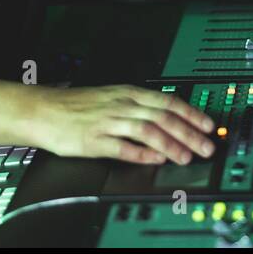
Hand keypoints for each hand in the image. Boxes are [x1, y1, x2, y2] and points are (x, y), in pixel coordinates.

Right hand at [29, 83, 216, 164]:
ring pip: (148, 131)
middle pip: (164, 118)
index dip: (192, 114)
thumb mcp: (114, 97)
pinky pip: (123, 148)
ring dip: (171, 145)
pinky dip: (142, 154)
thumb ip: (140, 107)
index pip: (169, 102)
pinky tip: (155, 160)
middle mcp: (123, 105)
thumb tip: (167, 118)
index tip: (209, 126)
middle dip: (189, 133)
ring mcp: (109, 122)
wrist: (43, 110)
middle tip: (206, 146)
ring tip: (186, 157)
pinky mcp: (94, 140)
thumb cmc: (78, 106)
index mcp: (129, 93)